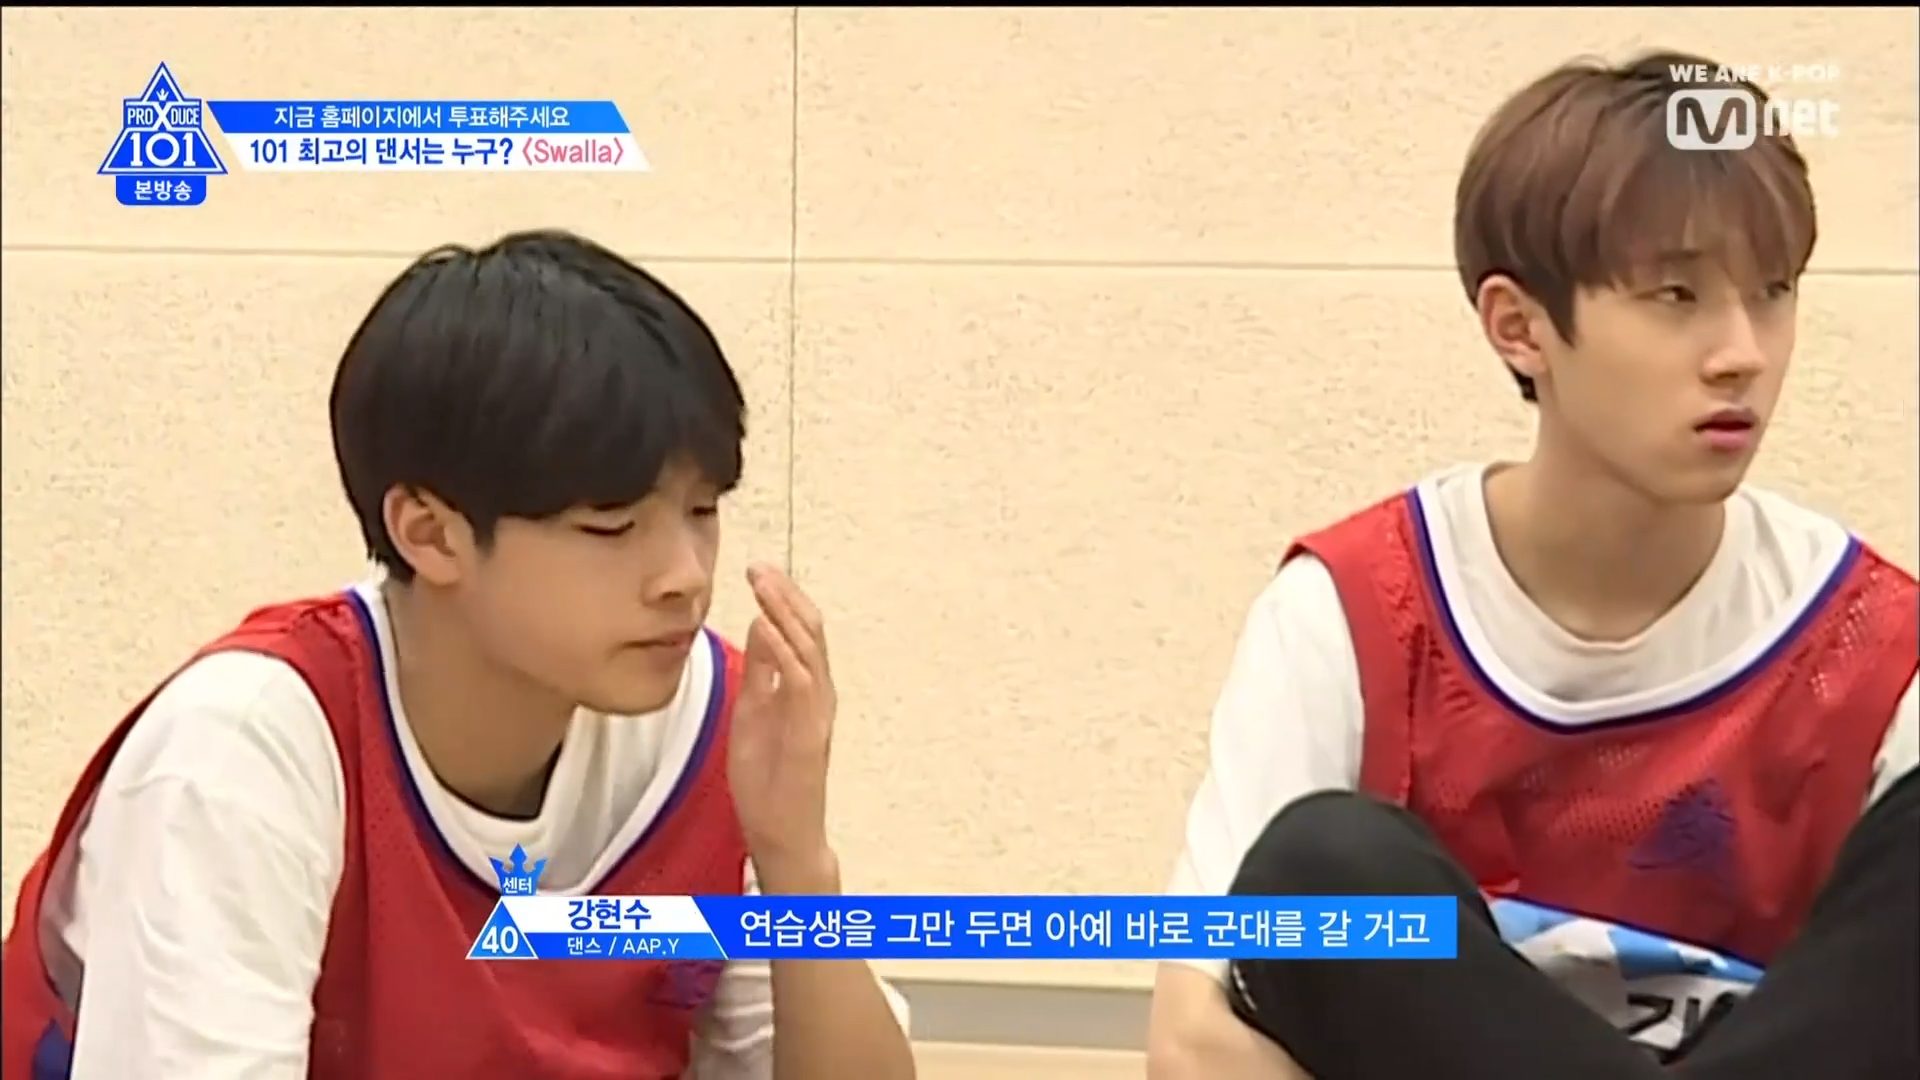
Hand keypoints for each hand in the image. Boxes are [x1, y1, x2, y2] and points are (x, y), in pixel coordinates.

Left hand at [727, 563, 838, 885]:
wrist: (782, 832)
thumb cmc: (769, 780)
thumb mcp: (754, 711)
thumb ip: (761, 671)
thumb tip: (760, 624)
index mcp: (805, 687)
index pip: (800, 631)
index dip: (782, 598)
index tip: (758, 571)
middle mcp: (818, 693)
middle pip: (810, 630)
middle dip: (785, 594)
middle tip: (760, 566)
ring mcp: (817, 711)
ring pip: (809, 648)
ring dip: (785, 611)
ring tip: (762, 583)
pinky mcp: (810, 732)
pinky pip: (800, 681)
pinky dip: (783, 650)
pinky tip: (765, 626)